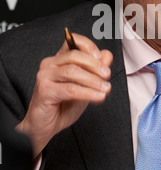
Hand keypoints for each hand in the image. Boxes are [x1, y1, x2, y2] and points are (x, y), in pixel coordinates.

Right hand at [16, 33, 112, 157]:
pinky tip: (98, 96)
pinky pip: (70, 89)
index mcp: (59, 60)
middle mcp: (49, 64)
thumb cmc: (62, 106)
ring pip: (72, 71)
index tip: (101, 57)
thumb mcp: (85, 87)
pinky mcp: (44, 90)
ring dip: (93, 80)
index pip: (72, 42)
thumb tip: (108, 55)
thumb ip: (95, 71)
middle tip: (107, 74)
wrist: (45, 127)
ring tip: (105, 88)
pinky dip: (87, 92)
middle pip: (74, 55)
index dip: (88, 46)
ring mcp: (45, 76)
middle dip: (94, 64)